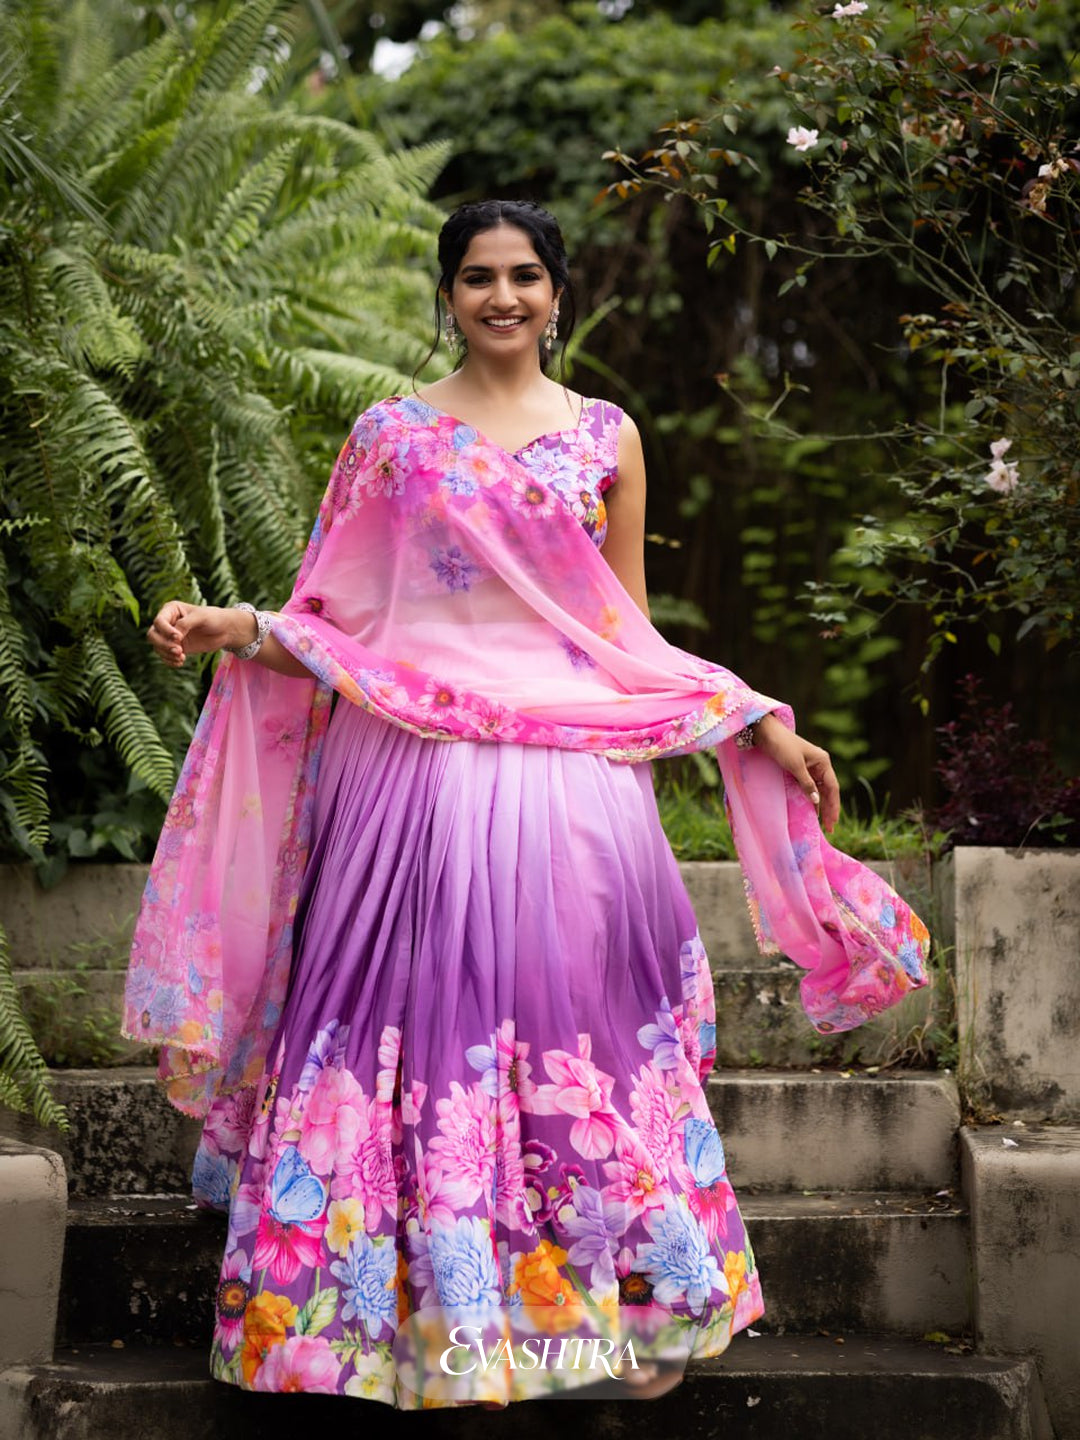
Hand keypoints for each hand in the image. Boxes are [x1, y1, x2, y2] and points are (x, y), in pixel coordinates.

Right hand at [146, 602, 254, 667]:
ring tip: (182, 657)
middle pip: (152, 635)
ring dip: (167, 654)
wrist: (225, 630)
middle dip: (163, 645)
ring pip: (157, 647)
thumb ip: (186, 624)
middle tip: (179, 651)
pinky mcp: (176, 647)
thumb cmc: (214, 618)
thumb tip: (174, 636)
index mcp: (171, 610)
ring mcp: (170, 636)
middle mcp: (167, 622)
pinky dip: (170, 661)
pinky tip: (180, 662)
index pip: (158, 621)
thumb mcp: (201, 617)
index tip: (178, 638)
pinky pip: (165, 656)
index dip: (165, 631)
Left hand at [752, 713, 839, 831]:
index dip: (833, 805)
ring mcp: (811, 767)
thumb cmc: (782, 746)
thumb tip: (816, 801)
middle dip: (829, 808)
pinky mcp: (801, 769)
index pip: (832, 787)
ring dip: (821, 805)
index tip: (833, 821)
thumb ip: (806, 784)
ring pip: (820, 790)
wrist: (767, 733)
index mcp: (823, 761)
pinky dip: (812, 798)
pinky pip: (810, 787)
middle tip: (830, 828)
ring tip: (823, 823)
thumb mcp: (795, 766)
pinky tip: (812, 809)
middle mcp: (820, 764)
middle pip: (828, 790)